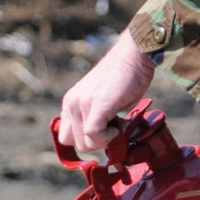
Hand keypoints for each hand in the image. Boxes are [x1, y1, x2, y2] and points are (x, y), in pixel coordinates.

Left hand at [58, 29, 155, 153]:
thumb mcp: (101, 101)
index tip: (103, 132)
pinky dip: (108, 137)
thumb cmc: (125, 77)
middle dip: (94, 142)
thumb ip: (95, 117)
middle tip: (112, 127)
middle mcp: (71, 103)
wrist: (133, 56)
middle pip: (73, 143)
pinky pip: (93, 135)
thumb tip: (102, 139)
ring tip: (117, 120)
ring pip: (84, 143)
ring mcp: (81, 104)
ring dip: (104, 139)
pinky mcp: (95, 105)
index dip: (85, 139)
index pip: (65, 135)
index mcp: (71, 102)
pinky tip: (119, 123)